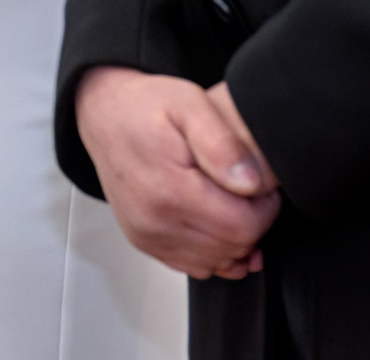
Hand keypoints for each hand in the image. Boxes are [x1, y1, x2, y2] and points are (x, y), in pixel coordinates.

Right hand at [74, 67, 279, 279]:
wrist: (104, 116)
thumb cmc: (145, 108)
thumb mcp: (189, 103)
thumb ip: (223, 142)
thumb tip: (251, 183)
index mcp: (169, 189)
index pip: (243, 227)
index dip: (265, 208)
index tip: (260, 184)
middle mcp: (154, 221)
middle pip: (233, 248)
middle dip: (252, 222)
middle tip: (245, 187)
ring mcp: (147, 236)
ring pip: (217, 262)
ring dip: (234, 238)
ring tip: (228, 200)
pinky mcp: (145, 243)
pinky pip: (195, 265)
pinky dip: (213, 249)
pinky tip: (213, 219)